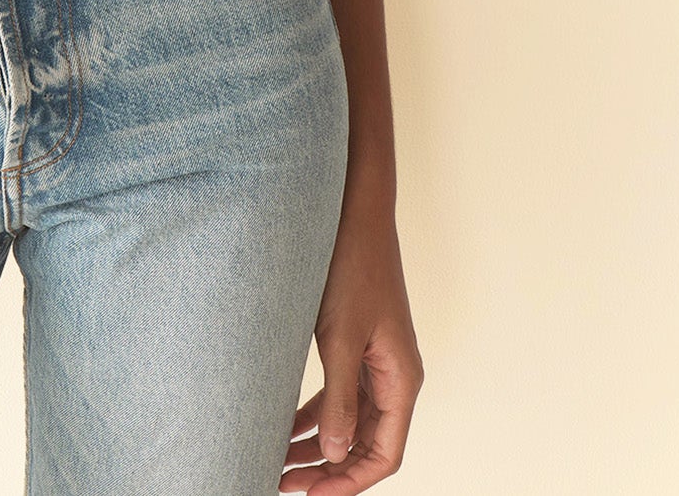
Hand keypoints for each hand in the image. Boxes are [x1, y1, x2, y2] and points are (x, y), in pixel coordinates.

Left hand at [280, 187, 423, 490]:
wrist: (353, 210)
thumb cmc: (353, 264)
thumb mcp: (340, 335)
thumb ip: (338, 397)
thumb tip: (332, 454)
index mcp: (401, 380)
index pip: (384, 454)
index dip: (348, 481)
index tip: (309, 494)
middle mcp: (393, 376)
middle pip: (366, 444)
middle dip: (328, 468)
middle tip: (283, 483)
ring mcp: (375, 360)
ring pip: (349, 421)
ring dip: (317, 444)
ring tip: (277, 461)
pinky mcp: (355, 344)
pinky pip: (339, 394)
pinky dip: (313, 413)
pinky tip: (283, 424)